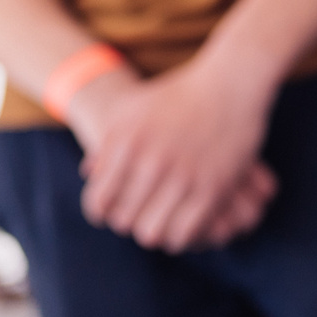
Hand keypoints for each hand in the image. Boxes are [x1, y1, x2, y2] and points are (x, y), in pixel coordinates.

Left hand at [68, 50, 277, 252]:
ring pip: (151, 233)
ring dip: (155, 230)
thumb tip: (87, 173)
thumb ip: (107, 142)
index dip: (103, 211)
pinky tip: (183, 222)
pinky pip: (183, 233)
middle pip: (123, 220)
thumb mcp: (132, 110)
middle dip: (130, 220)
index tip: (115, 209)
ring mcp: (181, 176)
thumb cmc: (178, 95)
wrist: (230, 81)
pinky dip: (180, 235)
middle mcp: (149, 160)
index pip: (99, 202)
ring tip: (162, 221)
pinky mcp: (212, 188)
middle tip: (142, 214)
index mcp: (124, 142)